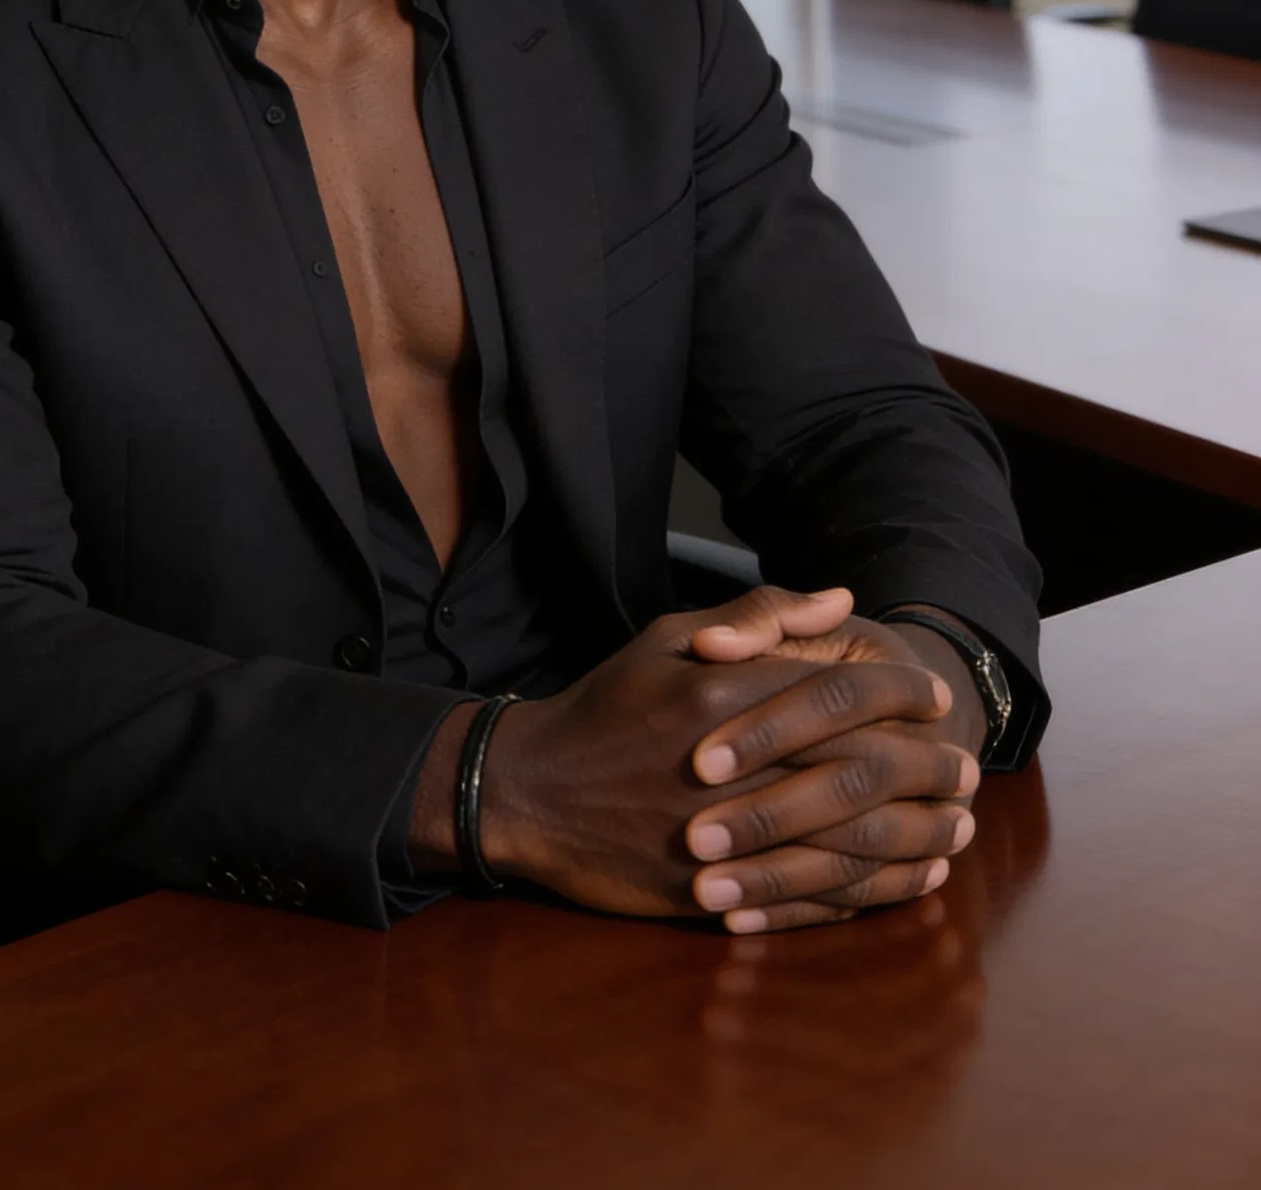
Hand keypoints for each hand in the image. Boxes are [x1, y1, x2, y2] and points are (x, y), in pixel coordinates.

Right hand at [410, 587, 954, 918]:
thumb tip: (839, 598)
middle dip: (923, 769)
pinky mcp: (708, 894)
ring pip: (842, 842)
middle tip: (967, 770)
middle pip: (854, 767)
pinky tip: (904, 884)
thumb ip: (758, 615)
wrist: (529, 792)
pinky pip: (806, 898)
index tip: (937, 698)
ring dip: (911, 839)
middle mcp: (727, 766)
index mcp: (720, 694)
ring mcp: (718, 837)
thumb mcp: (667, 636)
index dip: (899, 691)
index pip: (836, 688)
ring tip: (955, 832)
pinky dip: (866, 894)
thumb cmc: (606, 707)